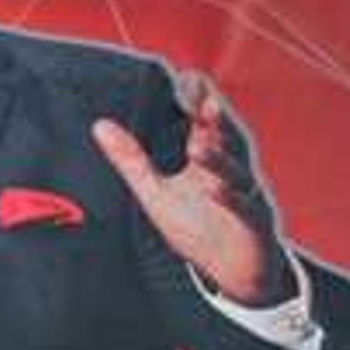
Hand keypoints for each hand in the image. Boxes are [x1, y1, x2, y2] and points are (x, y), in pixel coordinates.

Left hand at [92, 72, 292, 306]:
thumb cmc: (195, 226)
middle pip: (222, 140)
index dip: (197, 102)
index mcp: (205, 159)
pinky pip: (240, 207)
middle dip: (214, 120)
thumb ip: (130, 159)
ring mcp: (241, 194)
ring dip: (217, 159)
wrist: (236, 271)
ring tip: (198, 145)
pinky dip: (228, 197)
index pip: (201, 124)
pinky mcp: (251, 221)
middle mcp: (226, 170)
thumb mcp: (154, 191)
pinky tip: (213, 189)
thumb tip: (99, 125)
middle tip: (202, 98)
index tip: (188, 78)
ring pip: (231, 172)